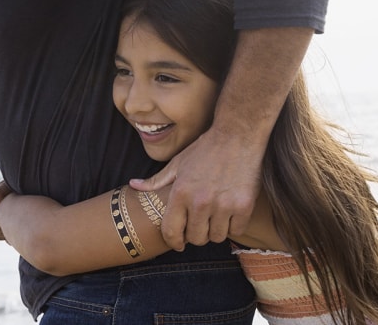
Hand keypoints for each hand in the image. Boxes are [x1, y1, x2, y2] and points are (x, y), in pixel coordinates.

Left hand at [130, 127, 261, 249]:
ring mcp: (223, 205)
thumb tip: (134, 185)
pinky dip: (234, 225)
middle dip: (197, 234)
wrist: (237, 135)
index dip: (174, 242)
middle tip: (201, 223)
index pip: (171, 232)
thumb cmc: (205, 150)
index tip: (179, 243)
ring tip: (216, 216)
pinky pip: (236, 230)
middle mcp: (200, 202)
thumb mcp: (177, 163)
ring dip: (216, 230)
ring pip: (216, 237)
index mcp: (181, 193)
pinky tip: (232, 212)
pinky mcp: (244, 205)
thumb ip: (156, 181)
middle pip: (196, 239)